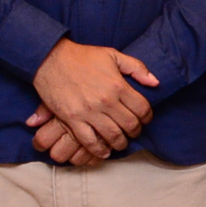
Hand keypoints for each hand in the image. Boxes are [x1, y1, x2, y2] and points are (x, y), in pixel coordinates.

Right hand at [28, 40, 157, 158]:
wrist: (50, 59)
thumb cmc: (82, 56)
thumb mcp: (113, 55)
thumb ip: (137, 67)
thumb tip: (155, 83)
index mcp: (118, 86)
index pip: (142, 109)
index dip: (147, 117)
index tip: (144, 119)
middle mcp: (106, 101)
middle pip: (130, 125)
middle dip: (135, 132)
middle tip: (133, 132)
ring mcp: (89, 112)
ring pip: (113, 136)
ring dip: (120, 143)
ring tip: (120, 142)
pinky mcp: (72, 119)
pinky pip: (89, 141)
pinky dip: (99, 150)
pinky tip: (104, 151)